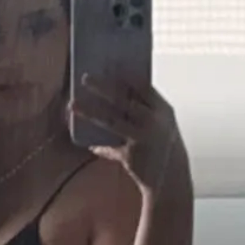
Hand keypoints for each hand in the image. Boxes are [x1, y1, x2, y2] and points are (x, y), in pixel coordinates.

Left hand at [72, 76, 185, 194]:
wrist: (172, 181)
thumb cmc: (164, 148)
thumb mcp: (162, 125)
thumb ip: (145, 110)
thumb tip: (115, 91)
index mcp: (164, 110)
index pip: (142, 86)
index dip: (125, 75)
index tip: (109, 64)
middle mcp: (154, 122)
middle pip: (124, 100)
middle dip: (103, 87)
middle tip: (85, 77)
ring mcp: (142, 138)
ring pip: (111, 121)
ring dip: (90, 111)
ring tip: (72, 103)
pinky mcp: (131, 156)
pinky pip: (109, 146)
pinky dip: (98, 145)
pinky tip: (87, 143)